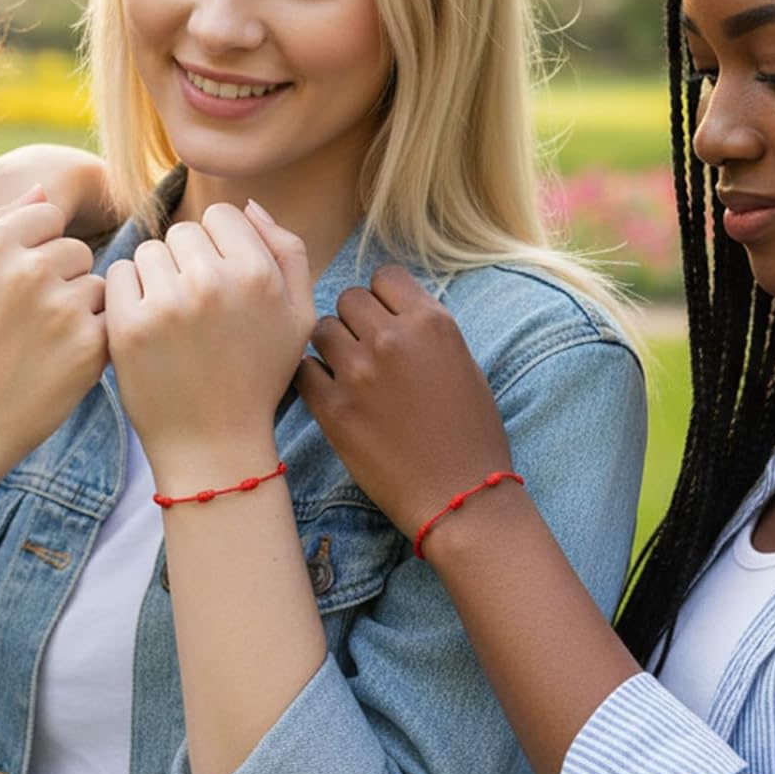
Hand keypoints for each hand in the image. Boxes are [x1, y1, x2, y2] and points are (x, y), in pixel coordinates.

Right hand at [0, 200, 106, 494]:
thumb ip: (2, 228)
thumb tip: (42, 188)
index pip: (46, 217)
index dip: (39, 249)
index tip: (23, 281)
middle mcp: (27, 268)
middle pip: (75, 251)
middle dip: (61, 281)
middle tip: (29, 322)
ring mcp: (61, 307)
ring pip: (95, 286)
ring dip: (80, 311)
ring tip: (42, 345)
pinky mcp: (90, 345)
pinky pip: (110, 322)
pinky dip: (92, 342)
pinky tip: (60, 363)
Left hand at [105, 201, 313, 478]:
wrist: (213, 445)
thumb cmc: (258, 377)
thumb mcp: (299, 316)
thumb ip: (288, 251)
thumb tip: (250, 205)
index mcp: (258, 275)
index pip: (223, 216)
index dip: (221, 246)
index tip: (222, 282)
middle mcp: (212, 283)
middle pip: (182, 232)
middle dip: (186, 261)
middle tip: (197, 308)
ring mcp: (166, 304)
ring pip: (147, 251)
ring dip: (155, 277)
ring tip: (173, 320)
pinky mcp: (127, 326)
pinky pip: (117, 275)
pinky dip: (126, 296)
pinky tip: (147, 326)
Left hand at [295, 264, 511, 538]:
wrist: (459, 497)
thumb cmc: (470, 434)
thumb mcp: (463, 364)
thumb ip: (425, 331)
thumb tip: (390, 310)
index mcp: (432, 323)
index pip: (386, 276)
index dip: (383, 296)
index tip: (384, 317)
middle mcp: (393, 339)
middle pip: (349, 298)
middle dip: (355, 319)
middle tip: (364, 347)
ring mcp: (358, 373)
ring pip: (322, 329)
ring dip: (331, 346)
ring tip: (347, 372)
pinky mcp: (332, 409)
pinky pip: (304, 370)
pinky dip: (314, 378)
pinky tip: (330, 393)